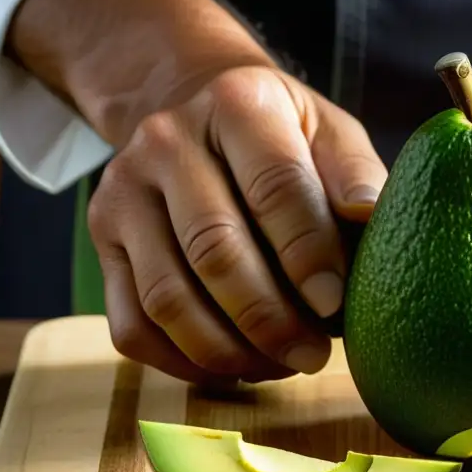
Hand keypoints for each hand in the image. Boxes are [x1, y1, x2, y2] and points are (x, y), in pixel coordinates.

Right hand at [88, 65, 386, 384]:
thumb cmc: (281, 137)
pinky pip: (131, 324)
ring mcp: (123, 192)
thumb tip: (370, 212)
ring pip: (167, 297)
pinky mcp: (101, 240)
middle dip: (270, 317)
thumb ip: (355, 172)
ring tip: (280, 365)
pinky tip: (234, 367)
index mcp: (237, 104)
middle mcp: (167, 141)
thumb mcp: (329, 132)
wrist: (195, 112)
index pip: (274, 185)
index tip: (335, 303)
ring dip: (228, 349)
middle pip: (214, 250)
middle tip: (312, 354)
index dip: (307, 253)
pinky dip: (182, 362)